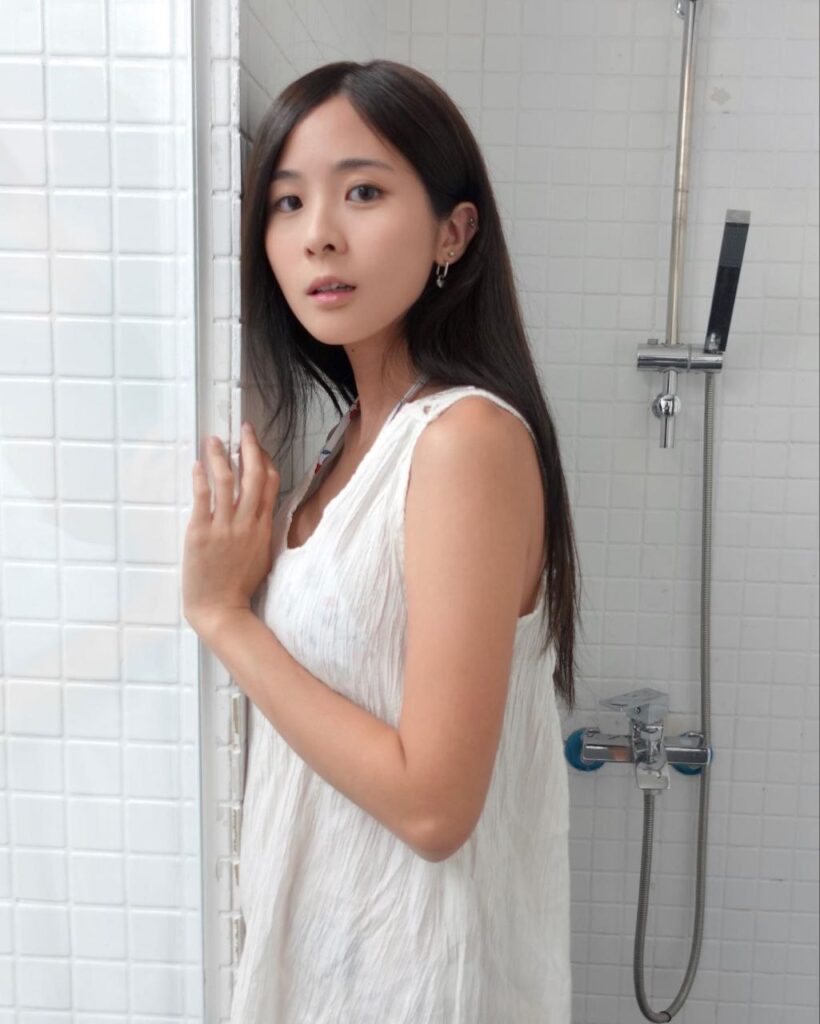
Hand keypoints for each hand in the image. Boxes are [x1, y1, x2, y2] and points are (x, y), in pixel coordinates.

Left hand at [183, 422, 279, 632]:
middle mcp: (247, 523)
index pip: (270, 484)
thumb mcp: (262, 555)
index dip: (265, 460)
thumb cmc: (240, 586)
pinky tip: (196, 465)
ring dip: (220, 455)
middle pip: (254, 475)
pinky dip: (200, 477)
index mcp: (264, 527)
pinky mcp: (201, 532)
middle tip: (243, 429)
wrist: (221, 609)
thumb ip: (262, 530)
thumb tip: (260, 509)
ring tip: (212, 440)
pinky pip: (202, 497)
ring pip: (227, 480)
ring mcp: (224, 527)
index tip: (257, 447)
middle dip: (250, 447)